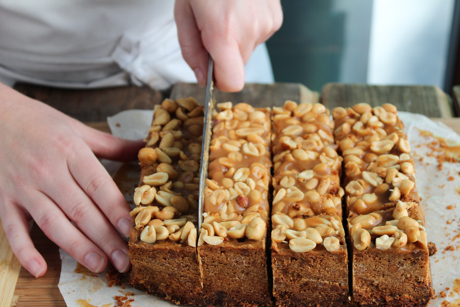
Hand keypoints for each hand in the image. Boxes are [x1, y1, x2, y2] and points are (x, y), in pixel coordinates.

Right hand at [0, 83, 142, 276]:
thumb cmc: (40, 122)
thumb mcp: (78, 129)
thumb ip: (112, 144)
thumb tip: (145, 148)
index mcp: (70, 151)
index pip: (97, 185)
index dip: (115, 209)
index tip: (130, 229)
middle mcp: (47, 171)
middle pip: (80, 210)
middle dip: (105, 238)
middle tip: (124, 260)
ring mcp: (23, 188)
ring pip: (53, 224)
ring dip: (77, 248)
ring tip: (99, 265)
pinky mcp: (3, 200)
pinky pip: (13, 230)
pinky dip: (24, 251)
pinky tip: (40, 269)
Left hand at [175, 0, 282, 91]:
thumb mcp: (183, 13)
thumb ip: (191, 51)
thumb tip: (202, 79)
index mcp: (222, 31)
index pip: (233, 82)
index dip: (221, 81)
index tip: (212, 72)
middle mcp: (250, 30)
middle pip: (238, 67)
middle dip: (223, 56)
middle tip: (212, 30)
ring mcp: (267, 23)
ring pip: (247, 52)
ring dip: (235, 42)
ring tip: (227, 14)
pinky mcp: (275, 19)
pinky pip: (258, 38)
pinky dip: (248, 30)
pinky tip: (240, 10)